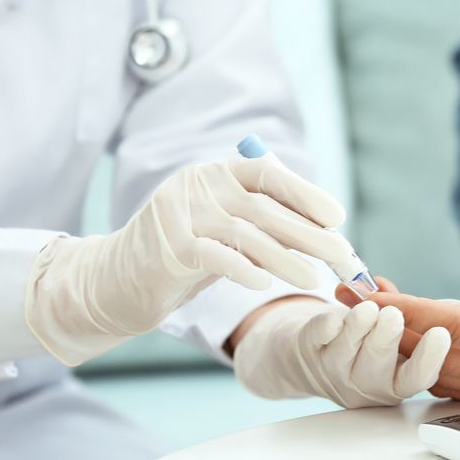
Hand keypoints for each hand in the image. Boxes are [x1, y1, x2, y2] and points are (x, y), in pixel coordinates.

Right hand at [25, 155, 352, 365]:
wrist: (117, 278)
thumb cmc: (184, 255)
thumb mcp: (224, 230)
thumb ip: (262, 223)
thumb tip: (325, 234)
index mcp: (217, 174)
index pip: (268, 174)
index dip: (305, 194)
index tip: (337, 217)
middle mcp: (199, 186)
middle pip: (264, 208)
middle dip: (308, 233)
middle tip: (342, 255)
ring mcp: (181, 214)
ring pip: (246, 235)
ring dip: (286, 259)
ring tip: (314, 279)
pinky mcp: (169, 247)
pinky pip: (216, 256)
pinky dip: (244, 269)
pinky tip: (265, 285)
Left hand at [232, 299, 450, 407]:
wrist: (313, 354)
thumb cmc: (367, 341)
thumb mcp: (397, 336)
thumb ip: (419, 320)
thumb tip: (457, 308)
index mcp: (396, 382)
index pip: (417, 378)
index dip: (429, 359)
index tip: (441, 334)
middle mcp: (366, 384)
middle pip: (378, 367)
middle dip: (386, 339)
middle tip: (393, 315)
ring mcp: (334, 371)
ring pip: (347, 351)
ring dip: (359, 325)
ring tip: (367, 307)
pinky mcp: (308, 352)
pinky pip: (318, 337)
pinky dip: (327, 323)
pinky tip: (336, 314)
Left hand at [338, 259, 459, 401]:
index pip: (448, 329)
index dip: (405, 311)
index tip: (365, 295)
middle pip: (426, 348)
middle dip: (381, 322)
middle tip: (340, 292)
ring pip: (431, 360)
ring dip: (394, 333)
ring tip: (360, 300)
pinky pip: (447, 365)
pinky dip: (419, 343)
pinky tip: (405, 320)